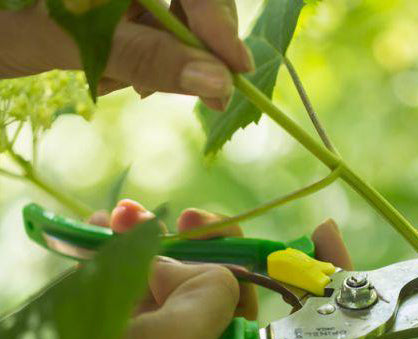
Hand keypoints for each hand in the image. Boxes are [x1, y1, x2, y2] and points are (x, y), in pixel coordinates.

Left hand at [0, 0, 251, 109]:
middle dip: (193, 48)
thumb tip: (217, 83)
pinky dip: (142, 59)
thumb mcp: (80, 40)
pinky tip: (116, 76)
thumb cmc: (9, 20)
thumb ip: (150, 58)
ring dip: (162, 60)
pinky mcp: (116, 6)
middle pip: (192, 1)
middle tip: (203, 95)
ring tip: (127, 87)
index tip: (238, 70)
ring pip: (173, 19)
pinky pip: (150, 29)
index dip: (220, 24)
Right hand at [0, 199, 350, 338]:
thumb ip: (212, 299)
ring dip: (165, 246)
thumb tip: (211, 272)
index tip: (322, 231)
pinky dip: (129, 258)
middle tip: (196, 217)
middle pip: (236, 294)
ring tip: (132, 215)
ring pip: (184, 284)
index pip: (301, 331)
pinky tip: (109, 227)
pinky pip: (141, 289)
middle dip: (220, 248)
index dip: (320, 283)